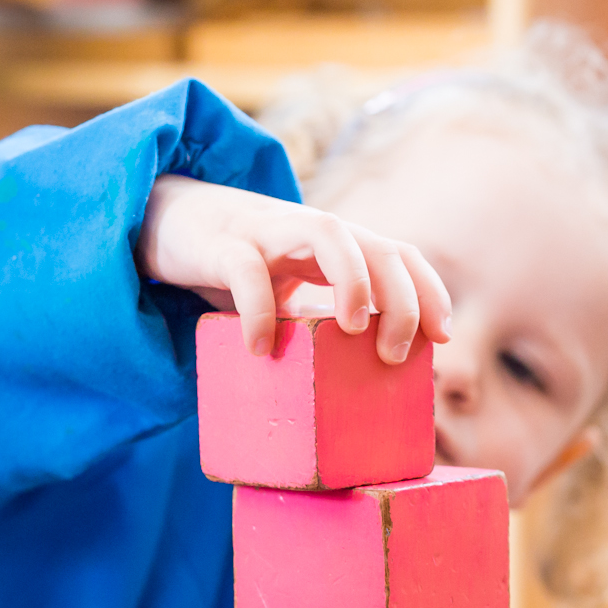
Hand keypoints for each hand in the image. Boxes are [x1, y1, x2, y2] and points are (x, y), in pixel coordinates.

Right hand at [136, 174, 450, 363]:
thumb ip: (317, 319)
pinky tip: (259, 348)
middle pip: (376, 246)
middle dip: (400, 297)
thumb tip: (353, 385)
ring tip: (350, 330)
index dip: (428, 290)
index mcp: (333, 246)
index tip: (443, 337)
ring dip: (351, 280)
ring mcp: (267, 232)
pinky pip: (246, 270)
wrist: (164, 221)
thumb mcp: (288, 289)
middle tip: (394, 353)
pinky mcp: (221, 244)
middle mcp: (309, 231)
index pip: (398, 254)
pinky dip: (258, 310)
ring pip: (328, 234)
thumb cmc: (237, 266)